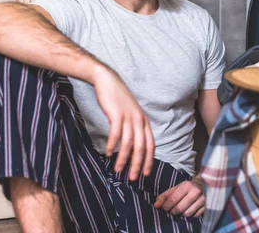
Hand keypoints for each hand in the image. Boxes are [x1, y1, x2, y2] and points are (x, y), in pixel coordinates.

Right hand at [91, 64, 154, 179]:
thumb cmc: (118, 99)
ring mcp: (128, 117)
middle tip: (132, 178)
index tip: (145, 173)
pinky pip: (115, 134)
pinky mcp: (116, 114)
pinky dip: (111, 145)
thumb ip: (134, 127)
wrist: (107, 81)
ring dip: (123, 158)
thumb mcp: (131, 113)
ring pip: (129, 143)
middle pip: (142, 146)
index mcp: (144, 121)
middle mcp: (139, 120)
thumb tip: (133, 145)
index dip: (149, 160)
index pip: (151, 144)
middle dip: (137, 164)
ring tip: (118, 169)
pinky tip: (107, 153)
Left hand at [154, 177, 204, 217]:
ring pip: (187, 214)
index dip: (166, 206)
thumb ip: (165, 196)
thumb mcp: (176, 188)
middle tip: (171, 211)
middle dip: (173, 212)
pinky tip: (187, 211)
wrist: (204, 184)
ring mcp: (203, 200)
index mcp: (187, 185)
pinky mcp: (207, 206)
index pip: (173, 199)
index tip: (164, 208)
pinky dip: (189, 216)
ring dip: (180, 215)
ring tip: (179, 212)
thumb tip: (156, 205)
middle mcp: (196, 192)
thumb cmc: (187, 187)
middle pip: (180, 208)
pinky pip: (195, 216)